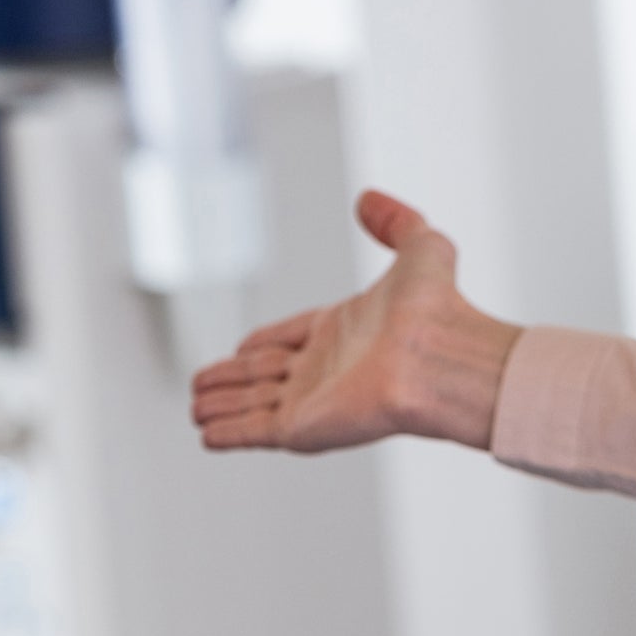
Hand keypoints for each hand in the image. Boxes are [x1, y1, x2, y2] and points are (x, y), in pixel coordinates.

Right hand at [191, 190, 520, 454]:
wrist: (440, 355)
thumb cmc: (438, 308)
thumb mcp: (420, 247)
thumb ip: (395, 222)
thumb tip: (370, 199)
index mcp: (344, 331)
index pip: (291, 337)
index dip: (265, 341)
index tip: (241, 346)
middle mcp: (327, 367)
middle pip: (266, 373)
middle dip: (232, 377)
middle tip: (202, 382)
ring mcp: (313, 399)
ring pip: (254, 402)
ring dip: (223, 404)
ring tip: (195, 407)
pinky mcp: (302, 426)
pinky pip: (254, 430)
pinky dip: (229, 433)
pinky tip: (206, 436)